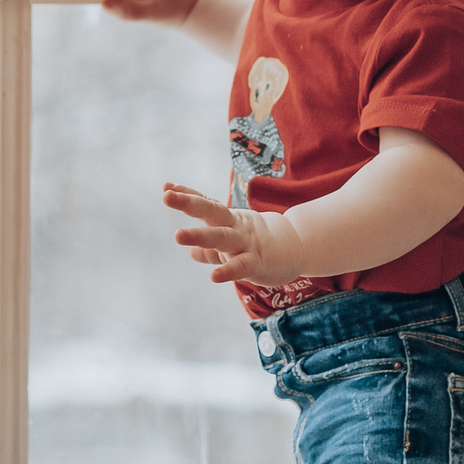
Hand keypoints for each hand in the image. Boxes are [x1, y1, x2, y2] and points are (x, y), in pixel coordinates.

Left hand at [163, 182, 305, 285]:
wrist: (297, 249)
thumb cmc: (259, 246)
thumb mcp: (233, 245)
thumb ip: (211, 249)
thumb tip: (191, 252)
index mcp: (228, 220)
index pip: (206, 204)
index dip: (187, 195)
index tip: (166, 187)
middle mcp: (235, 227)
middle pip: (211, 212)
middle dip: (189, 203)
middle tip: (167, 197)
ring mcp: (246, 244)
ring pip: (222, 238)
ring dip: (200, 236)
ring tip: (178, 235)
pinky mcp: (257, 263)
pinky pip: (241, 267)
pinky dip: (227, 270)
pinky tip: (214, 276)